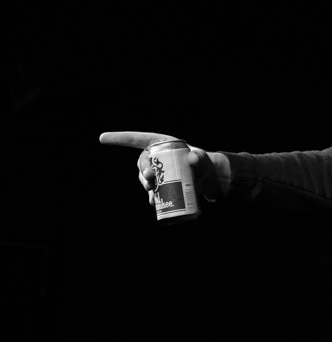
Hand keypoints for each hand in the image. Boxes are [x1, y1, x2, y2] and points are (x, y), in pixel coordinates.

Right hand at [99, 131, 230, 206]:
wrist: (217, 185)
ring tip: (152, 195)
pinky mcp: (165, 185)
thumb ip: (203, 159)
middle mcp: (162, 157)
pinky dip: (151, 196)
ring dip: (145, 185)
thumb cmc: (212, 168)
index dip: (121, 138)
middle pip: (143, 161)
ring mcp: (162, 171)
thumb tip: (192, 157)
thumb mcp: (208, 164)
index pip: (140, 139)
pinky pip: (152, 190)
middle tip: (150, 181)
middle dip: (142, 171)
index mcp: (167, 145)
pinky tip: (153, 203)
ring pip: (145, 177)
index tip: (102, 138)